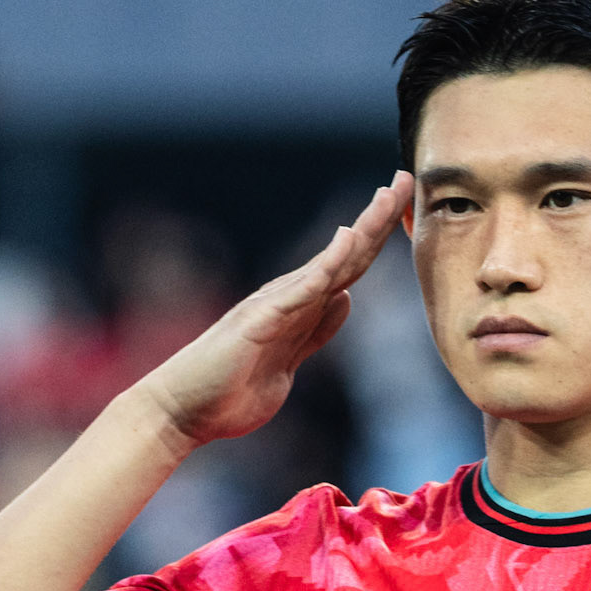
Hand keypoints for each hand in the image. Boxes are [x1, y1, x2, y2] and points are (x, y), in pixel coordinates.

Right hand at [137, 171, 413, 445]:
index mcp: (301, 309)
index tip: (403, 208)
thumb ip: (316, 332)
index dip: (376, 239)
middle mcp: (289, 298)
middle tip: (405, 179)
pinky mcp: (259, 320)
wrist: (185, 411)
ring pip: (328, 262)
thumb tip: (345, 300)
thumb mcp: (289, 362)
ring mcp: (274, 306)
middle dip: (377, 218)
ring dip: (361, 230)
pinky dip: (325, 265)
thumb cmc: (231, 392)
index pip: (348, 269)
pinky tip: (347, 240)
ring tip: (387, 196)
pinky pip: (299, 290)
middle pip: (345, 254)